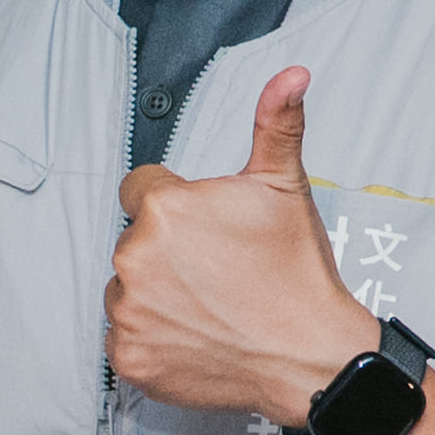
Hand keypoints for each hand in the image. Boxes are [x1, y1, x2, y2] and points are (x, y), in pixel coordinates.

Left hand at [104, 70, 378, 425]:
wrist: (309, 358)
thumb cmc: (296, 274)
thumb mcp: (286, 188)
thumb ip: (276, 124)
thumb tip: (291, 76)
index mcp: (163, 208)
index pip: (139, 190)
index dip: (176, 206)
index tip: (205, 229)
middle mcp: (134, 256)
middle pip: (134, 241)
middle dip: (168, 251)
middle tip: (217, 271)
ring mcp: (128, 311)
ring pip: (127, 288)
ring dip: (156, 294)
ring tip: (209, 304)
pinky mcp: (127, 356)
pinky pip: (125, 337)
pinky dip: (152, 338)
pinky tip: (195, 335)